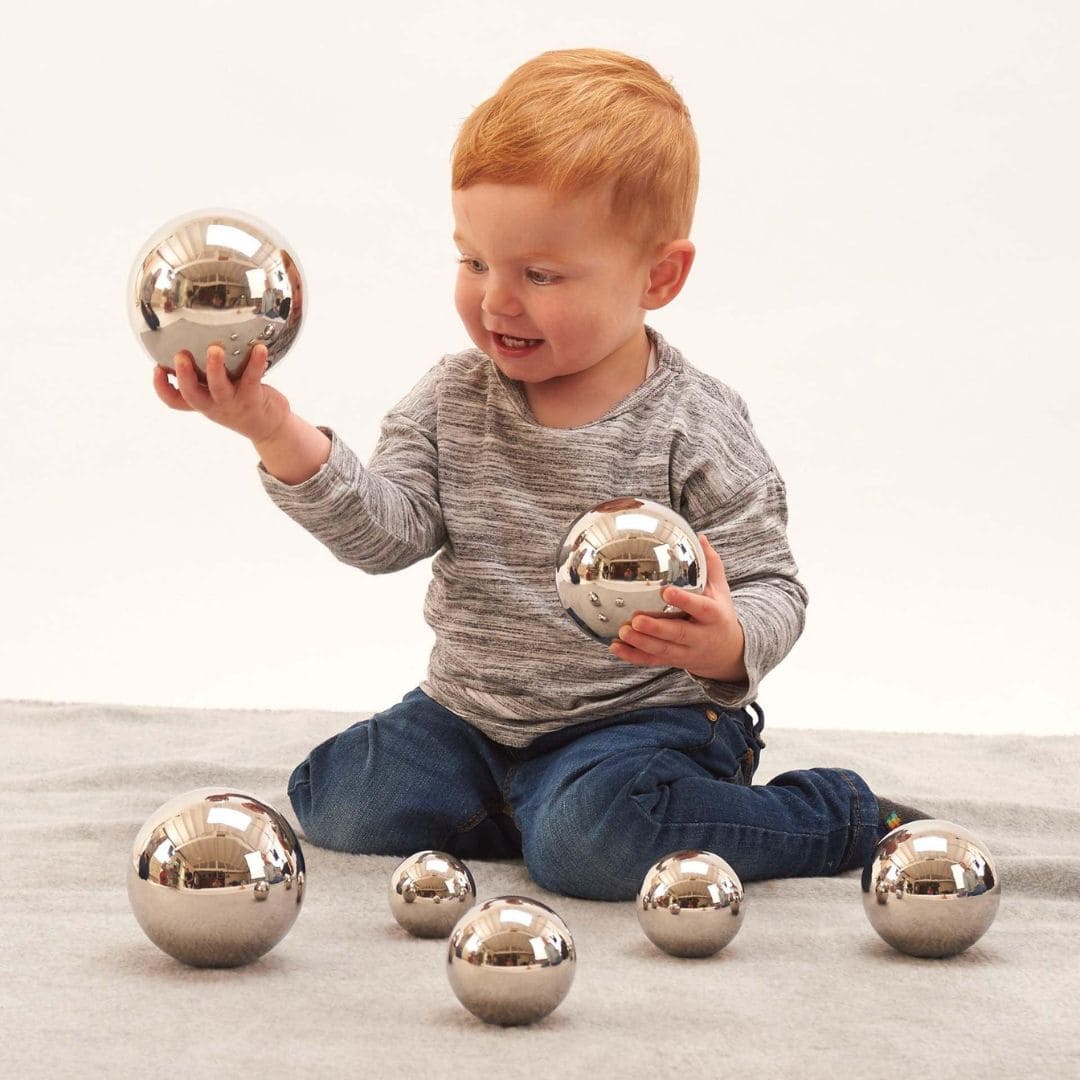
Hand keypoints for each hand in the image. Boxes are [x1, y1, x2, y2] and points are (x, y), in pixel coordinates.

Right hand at [153, 343, 291, 443]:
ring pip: (219, 388)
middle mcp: (214, 404)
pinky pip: (252, 378)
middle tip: (180, 355)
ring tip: (215, 349)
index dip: (161, 388)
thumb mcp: (220, 393)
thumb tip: (197, 340)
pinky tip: (260, 348)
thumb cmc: (242, 402)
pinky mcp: (254, 398)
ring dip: (215, 368)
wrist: (271, 428)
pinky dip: (256, 362)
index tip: (157, 368)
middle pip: (192, 395)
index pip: (175, 401)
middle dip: (184, 375)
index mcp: (203, 401)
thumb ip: (207, 376)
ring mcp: (233, 403)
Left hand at [609, 533, 747, 682]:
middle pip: (678, 634)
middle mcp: (700, 636)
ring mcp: (685, 651)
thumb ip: (711, 565)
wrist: (728, 652)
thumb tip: (701, 537)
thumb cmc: (719, 613)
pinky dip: (633, 656)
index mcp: (713, 616)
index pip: (700, 608)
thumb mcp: (721, 590)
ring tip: (623, 631)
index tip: (666, 592)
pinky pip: (652, 661)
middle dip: (656, 628)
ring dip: (641, 642)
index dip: (684, 601)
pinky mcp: (673, 660)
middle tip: (636, 619)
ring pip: (663, 650)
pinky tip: (616, 647)